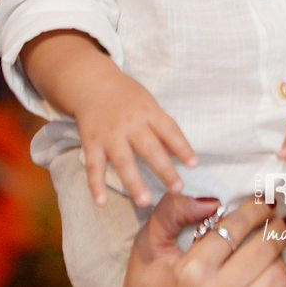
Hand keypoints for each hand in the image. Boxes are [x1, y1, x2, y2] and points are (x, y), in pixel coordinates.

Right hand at [71, 70, 197, 206]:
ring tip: (145, 202)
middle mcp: (130, 123)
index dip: (182, 147)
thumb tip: (179, 152)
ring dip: (134, 182)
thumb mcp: (148, 104)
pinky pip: (94, 166)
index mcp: (148, 111)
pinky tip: (101, 202)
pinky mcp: (91, 143)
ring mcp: (109, 135)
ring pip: (123, 161)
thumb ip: (162, 127)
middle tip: (177, 189)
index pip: (169, 130)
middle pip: (149, 149)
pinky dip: (96, 185)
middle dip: (164, 170)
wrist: (92, 84)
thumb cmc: (127, 96)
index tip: (194, 165)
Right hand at [125, 194, 285, 286]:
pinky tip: (274, 269)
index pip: (235, 229)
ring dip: (280, 257)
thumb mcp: (149, 245)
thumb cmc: (149, 282)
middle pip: (264, 253)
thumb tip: (212, 200)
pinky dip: (282, 282)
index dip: (255, 211)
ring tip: (278, 245)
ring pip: (276, 278)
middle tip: (282, 218)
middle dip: (278, 230)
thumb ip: (172, 213)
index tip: (265, 202)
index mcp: (193, 270)